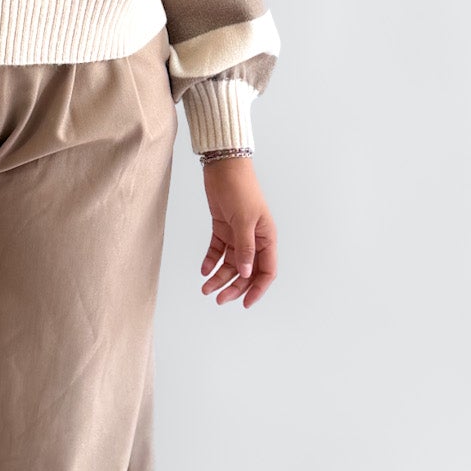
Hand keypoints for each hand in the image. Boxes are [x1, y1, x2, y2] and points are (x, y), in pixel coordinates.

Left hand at [198, 155, 276, 306]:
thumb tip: (246, 273)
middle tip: (217, 299)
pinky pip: (218, 250)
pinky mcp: (223, 228)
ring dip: (219, 277)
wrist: (223, 166)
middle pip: (246, 271)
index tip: (245, 303)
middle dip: (233, 287)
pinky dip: (211, 261)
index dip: (258, 289)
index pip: (266, 271)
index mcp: (267, 238)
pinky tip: (203, 270)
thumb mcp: (243, 220)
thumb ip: (245, 248)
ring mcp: (238, 234)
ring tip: (205, 288)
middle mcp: (254, 239)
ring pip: (230, 264)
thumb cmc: (240, 188)